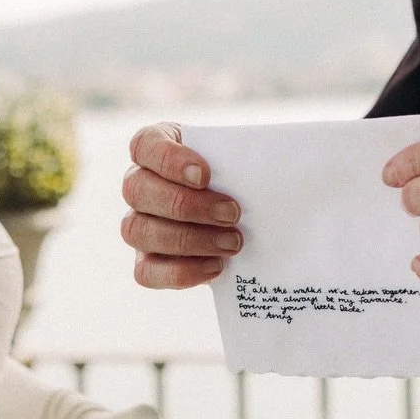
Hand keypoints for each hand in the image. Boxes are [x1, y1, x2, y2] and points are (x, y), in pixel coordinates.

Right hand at [121, 122, 242, 288]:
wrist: (242, 220)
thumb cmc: (240, 182)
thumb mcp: (242, 159)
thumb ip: (247, 156)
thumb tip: (282, 162)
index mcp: (156, 149)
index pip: (145, 145)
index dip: (169, 160)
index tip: (204, 175)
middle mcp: (139, 185)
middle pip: (137, 190)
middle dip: (187, 205)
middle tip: (233, 214)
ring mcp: (138, 224)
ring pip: (138, 231)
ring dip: (188, 240)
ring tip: (231, 243)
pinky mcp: (145, 261)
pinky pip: (146, 272)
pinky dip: (180, 272)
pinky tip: (215, 266)